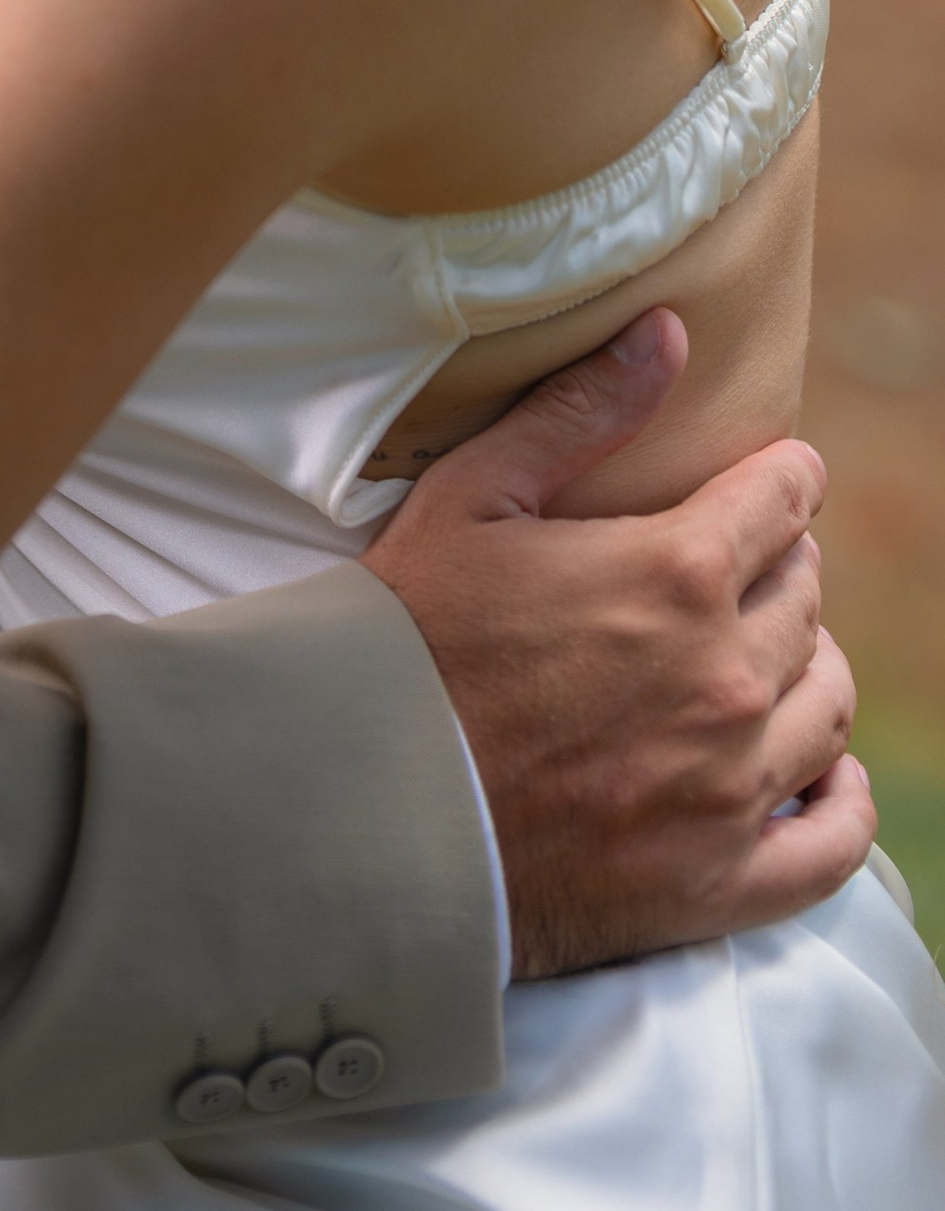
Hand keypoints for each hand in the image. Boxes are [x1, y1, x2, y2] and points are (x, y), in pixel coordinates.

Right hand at [365, 308, 871, 974]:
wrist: (369, 800)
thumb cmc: (411, 634)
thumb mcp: (474, 495)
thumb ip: (581, 411)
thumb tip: (669, 332)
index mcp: (675, 572)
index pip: (782, 500)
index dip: (781, 478)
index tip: (775, 477)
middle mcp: (726, 675)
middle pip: (806, 597)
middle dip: (782, 567)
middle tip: (742, 566)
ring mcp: (732, 785)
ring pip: (828, 705)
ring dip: (808, 666)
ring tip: (768, 656)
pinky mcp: (720, 878)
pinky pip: (831, 843)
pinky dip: (842, 804)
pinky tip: (821, 777)